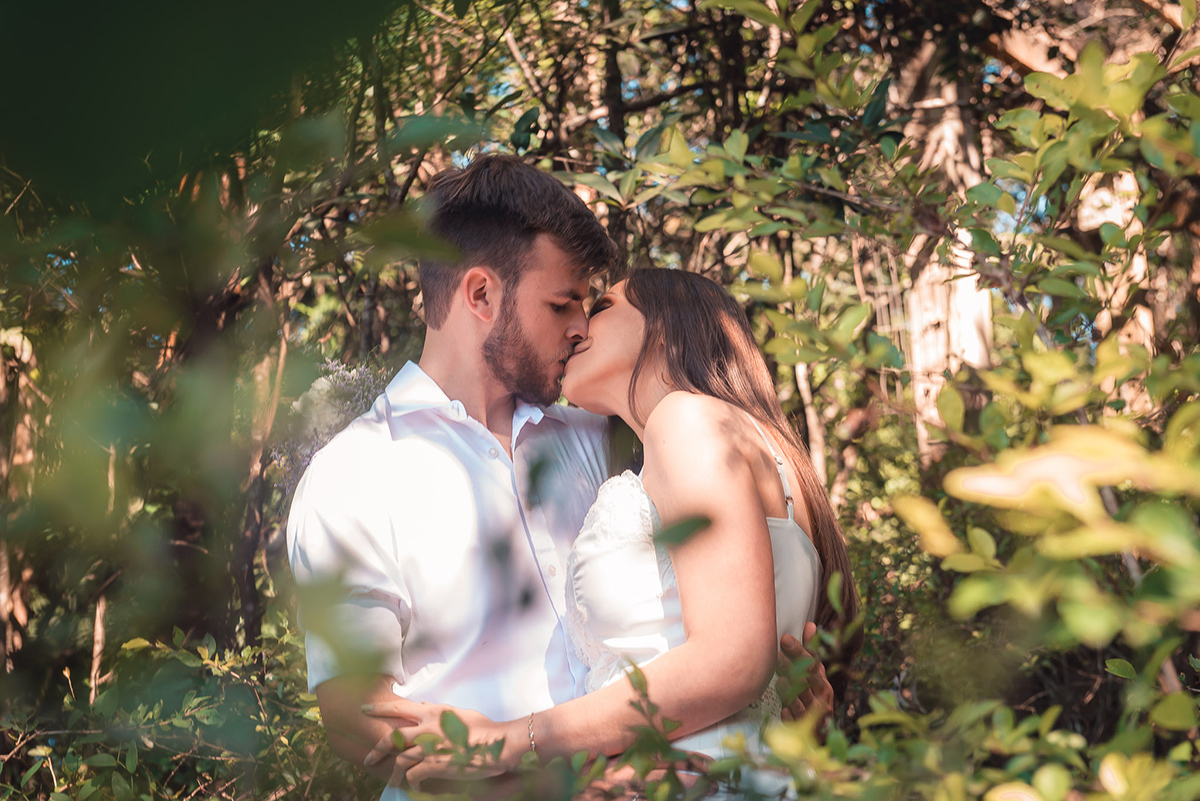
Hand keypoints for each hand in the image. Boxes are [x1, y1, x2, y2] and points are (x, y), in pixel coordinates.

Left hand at [362, 699, 511, 789]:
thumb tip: (424, 703)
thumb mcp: (459, 713)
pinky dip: (412, 782)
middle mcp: (427, 728)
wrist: (498, 743)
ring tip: (392, 782)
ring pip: (400, 761)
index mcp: (433, 712)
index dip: (379, 708)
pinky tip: (415, 786)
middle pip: (392, 737)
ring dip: (393, 774)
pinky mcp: (434, 765)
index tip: (365, 708)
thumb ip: (439, 709)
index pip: (399, 707)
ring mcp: (429, 747)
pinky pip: (413, 776)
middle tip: (368, 759)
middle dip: (376, 749)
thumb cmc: (484, 727)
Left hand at [777, 621, 833, 723]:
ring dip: (790, 690)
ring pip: (801, 700)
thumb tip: (811, 625)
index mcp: (822, 683)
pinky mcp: (804, 729)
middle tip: (774, 654)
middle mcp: (820, 697)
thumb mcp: (815, 677)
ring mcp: (813, 715)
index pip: (812, 663)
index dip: (800, 651)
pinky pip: (797, 722)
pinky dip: (791, 716)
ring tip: (780, 681)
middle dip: (791, 666)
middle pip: (806, 679)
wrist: (819, 737)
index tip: (785, 638)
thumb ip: (811, 653)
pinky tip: (784, 710)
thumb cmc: (815, 700)